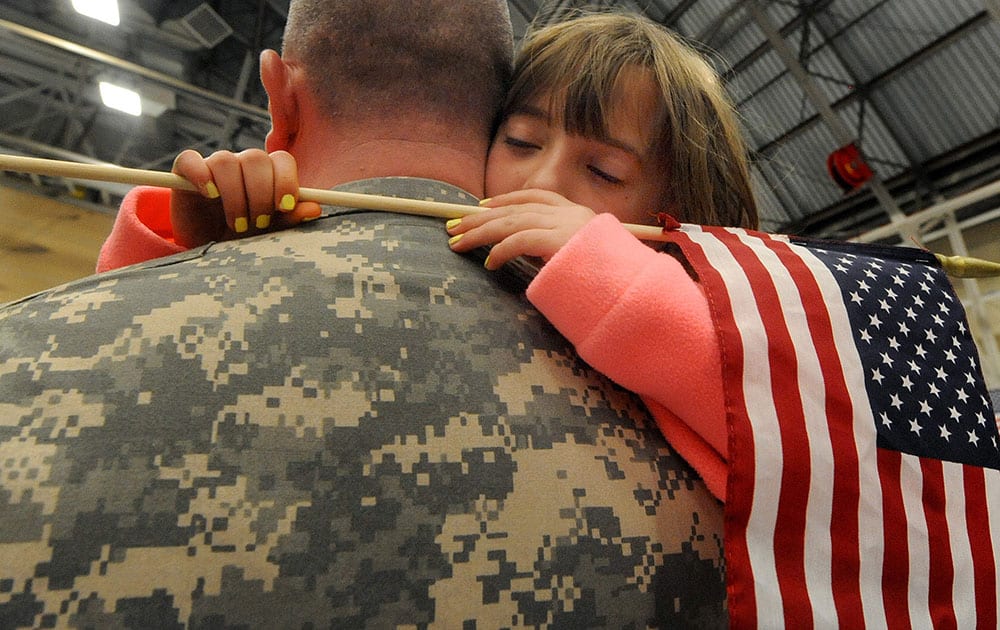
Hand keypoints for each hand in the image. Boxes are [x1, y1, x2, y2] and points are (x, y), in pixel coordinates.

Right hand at [170, 149, 321, 246]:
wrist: (206, 252)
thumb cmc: (243, 240)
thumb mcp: (268, 233)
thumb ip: (289, 219)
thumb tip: (315, 208)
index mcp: (267, 174)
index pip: (282, 160)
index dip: (285, 180)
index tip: (284, 206)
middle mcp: (242, 165)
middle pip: (256, 158)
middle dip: (260, 193)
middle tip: (258, 222)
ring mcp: (213, 167)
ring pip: (226, 161)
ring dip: (234, 195)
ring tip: (238, 224)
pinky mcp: (184, 173)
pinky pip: (190, 160)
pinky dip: (200, 175)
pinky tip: (209, 195)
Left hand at [445, 189, 596, 269]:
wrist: (634, 290)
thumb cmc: (610, 281)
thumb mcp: (581, 257)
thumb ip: (556, 249)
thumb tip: (526, 251)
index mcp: (579, 214)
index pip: (536, 197)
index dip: (505, 200)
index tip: (481, 207)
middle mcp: (573, 214)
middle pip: (516, 209)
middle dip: (481, 218)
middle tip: (454, 227)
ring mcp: (568, 226)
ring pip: (513, 221)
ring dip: (481, 233)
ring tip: (458, 244)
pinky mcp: (561, 242)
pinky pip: (521, 240)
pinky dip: (501, 250)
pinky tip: (488, 262)